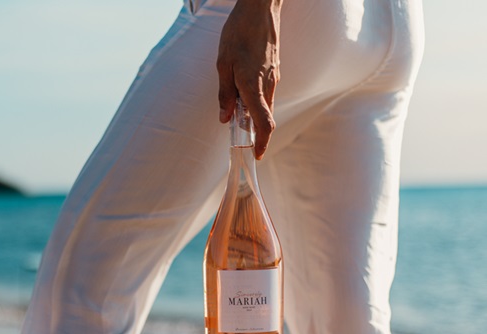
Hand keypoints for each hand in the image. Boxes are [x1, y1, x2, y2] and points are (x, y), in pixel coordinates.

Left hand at [217, 0, 281, 158]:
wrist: (260, 9)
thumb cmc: (238, 33)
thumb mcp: (223, 64)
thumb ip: (224, 93)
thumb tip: (225, 118)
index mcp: (253, 86)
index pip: (264, 122)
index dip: (262, 142)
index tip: (257, 155)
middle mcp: (268, 85)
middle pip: (264, 117)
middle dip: (253, 131)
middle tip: (239, 136)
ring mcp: (273, 78)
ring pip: (265, 104)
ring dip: (252, 113)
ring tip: (235, 109)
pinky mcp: (274, 71)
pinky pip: (266, 92)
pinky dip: (256, 100)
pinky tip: (243, 92)